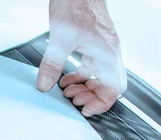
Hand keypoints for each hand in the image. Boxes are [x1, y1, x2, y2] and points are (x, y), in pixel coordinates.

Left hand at [36, 0, 126, 116]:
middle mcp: (109, 52)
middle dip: (90, 97)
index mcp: (108, 53)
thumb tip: (45, 85)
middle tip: (71, 100)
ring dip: (83, 87)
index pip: (115, 88)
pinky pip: (91, 66)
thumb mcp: (60, 37)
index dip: (101, 103)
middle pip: (107, 86)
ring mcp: (102, 48)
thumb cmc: (77, 4)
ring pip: (99, 77)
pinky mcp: (93, 43)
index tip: (85, 109)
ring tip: (66, 92)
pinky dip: (79, 75)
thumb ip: (52, 63)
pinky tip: (65, 78)